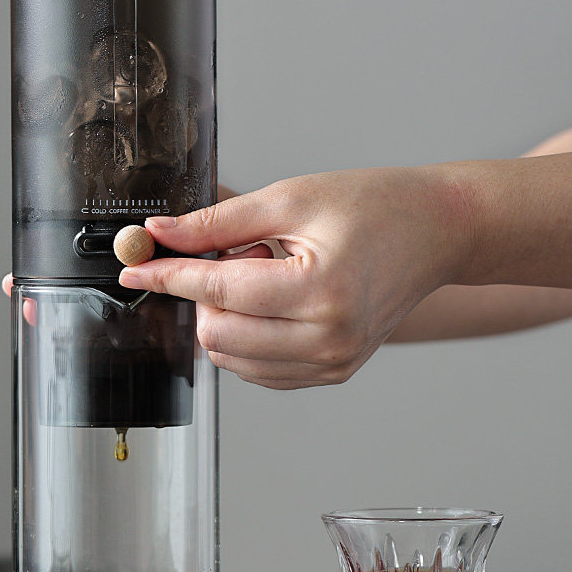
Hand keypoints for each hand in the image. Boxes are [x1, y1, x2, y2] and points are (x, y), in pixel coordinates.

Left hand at [118, 168, 469, 388]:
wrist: (437, 232)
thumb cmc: (374, 206)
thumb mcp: (291, 198)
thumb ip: (218, 222)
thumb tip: (159, 234)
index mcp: (318, 291)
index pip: (216, 289)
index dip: (167, 275)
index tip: (133, 266)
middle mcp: (327, 339)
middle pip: (215, 334)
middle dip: (207, 291)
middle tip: (245, 249)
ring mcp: (332, 364)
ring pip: (231, 358)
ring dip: (228, 314)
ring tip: (270, 271)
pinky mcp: (332, 373)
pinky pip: (258, 370)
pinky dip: (247, 336)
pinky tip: (276, 298)